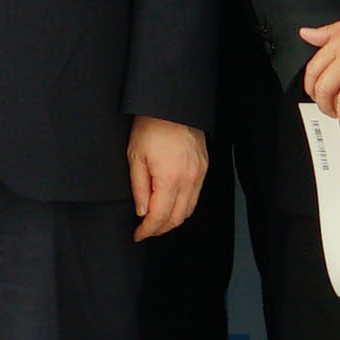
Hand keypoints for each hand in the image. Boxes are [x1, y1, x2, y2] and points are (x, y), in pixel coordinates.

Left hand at [125, 116, 209, 241]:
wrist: (172, 105)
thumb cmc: (151, 126)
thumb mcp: (135, 157)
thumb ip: (139, 189)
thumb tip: (143, 212)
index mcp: (169, 179)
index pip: (160, 216)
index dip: (147, 230)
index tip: (138, 234)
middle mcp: (189, 180)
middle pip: (177, 218)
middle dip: (160, 229)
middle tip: (145, 230)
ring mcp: (199, 174)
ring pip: (188, 210)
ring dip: (172, 220)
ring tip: (156, 220)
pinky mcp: (203, 167)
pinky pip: (195, 196)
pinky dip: (183, 206)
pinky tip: (171, 204)